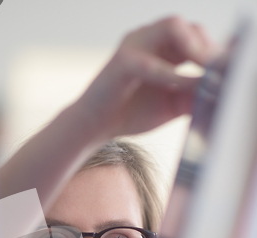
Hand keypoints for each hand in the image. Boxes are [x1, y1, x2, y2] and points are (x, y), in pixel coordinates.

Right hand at [77, 17, 219, 138]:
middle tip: (219, 71)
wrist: (96, 127)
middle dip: (206, 47)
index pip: (195, 36)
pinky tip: (184, 86)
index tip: (227, 72)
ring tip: (206, 71)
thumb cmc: (130, 113)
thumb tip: (220, 93)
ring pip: (171, 27)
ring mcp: (133, 46)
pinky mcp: (120, 62)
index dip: (213, 51)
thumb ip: (194, 96)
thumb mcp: (172, 105)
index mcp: (162, 48)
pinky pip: (150, 62)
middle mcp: (148, 40)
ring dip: (194, 48)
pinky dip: (170, 74)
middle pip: (187, 25)